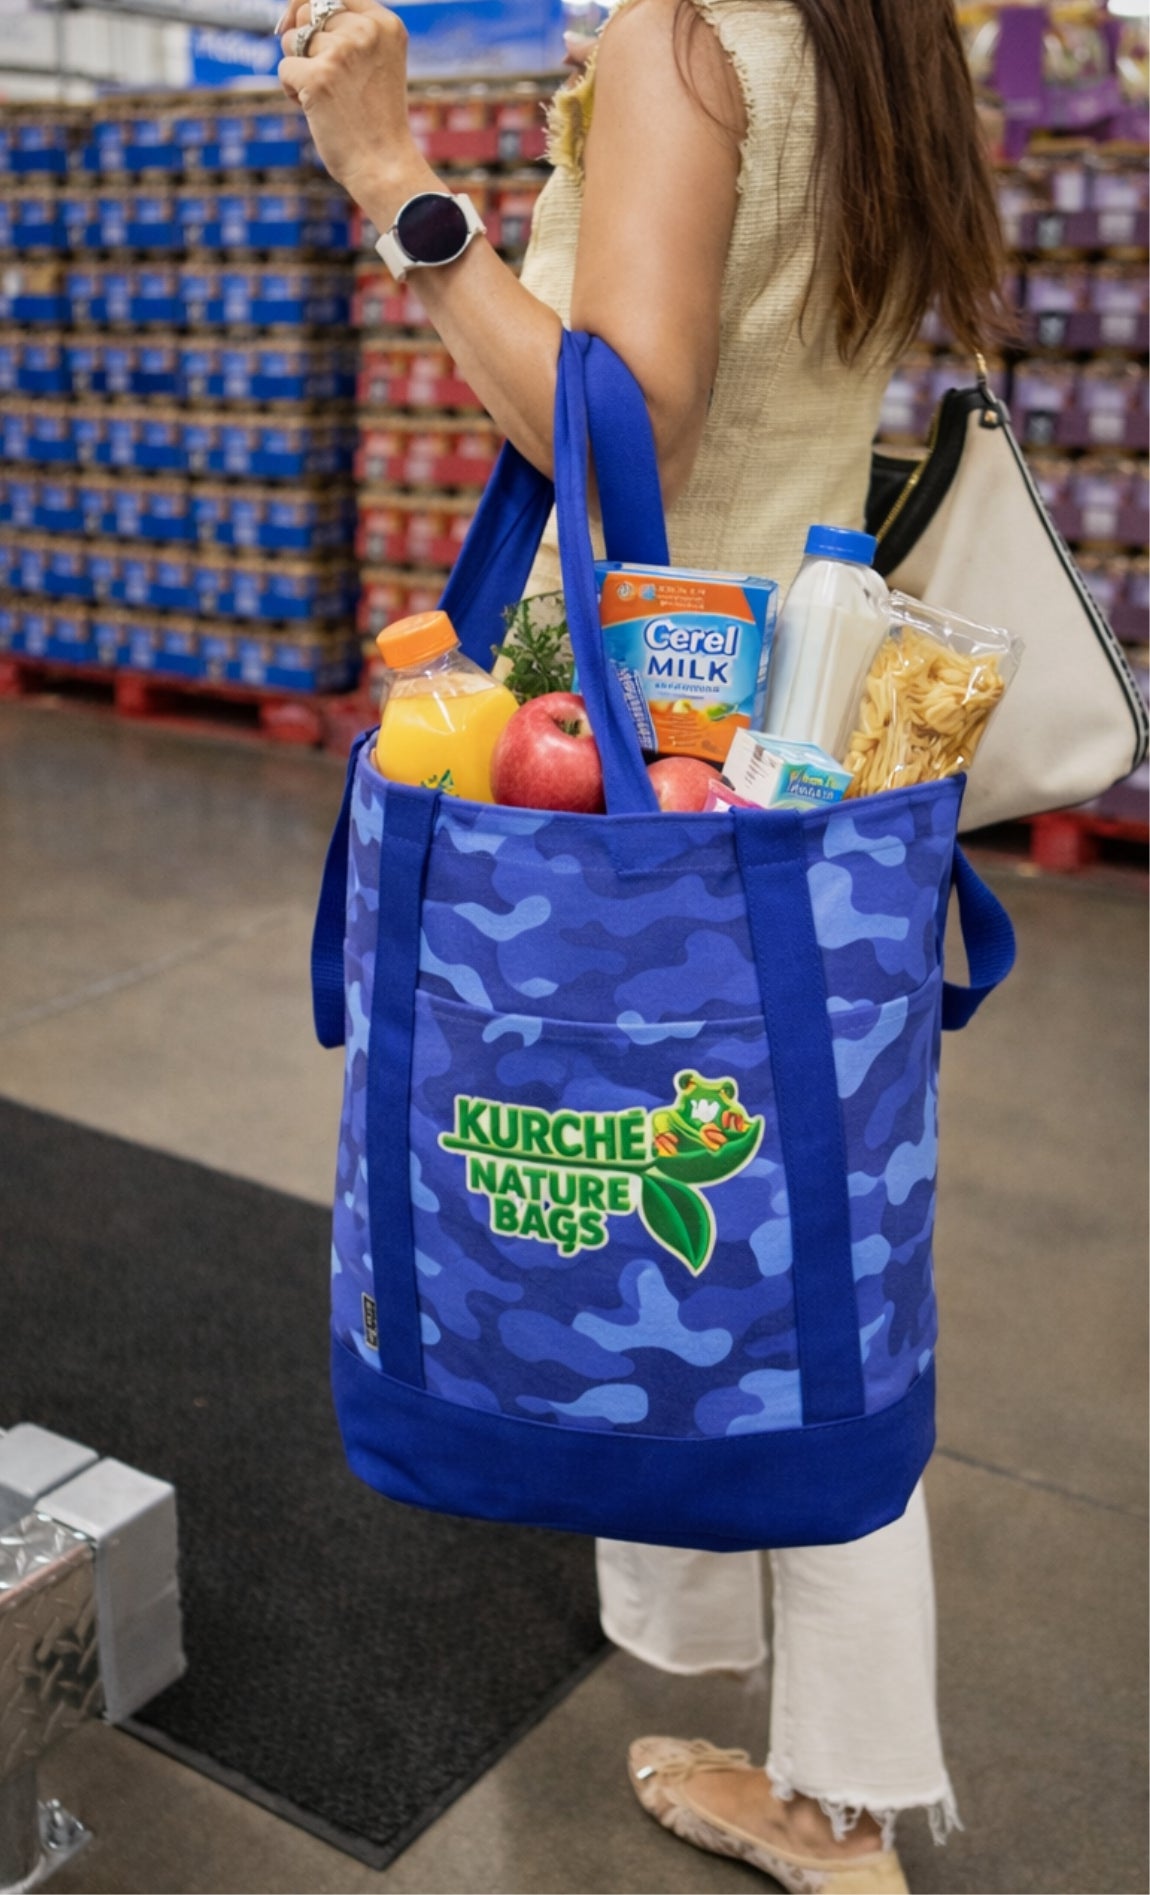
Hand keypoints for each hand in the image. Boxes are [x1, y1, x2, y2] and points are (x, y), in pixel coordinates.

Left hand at [277, 0, 430, 207]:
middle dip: (304, 45)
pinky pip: (284, 69)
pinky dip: (291, 91)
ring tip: (325, 97)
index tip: (296, 23)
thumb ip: (347, 32)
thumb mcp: (375, 63)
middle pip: (307, 15)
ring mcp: (342, 53)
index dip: (307, 6)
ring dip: (298, 68)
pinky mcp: (319, 77)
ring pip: (291, 40)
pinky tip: (315, 110)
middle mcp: (365, 32)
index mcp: (385, 24)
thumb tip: (291, 12)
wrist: (385, 166)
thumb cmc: (376, 120)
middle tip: (327, 80)